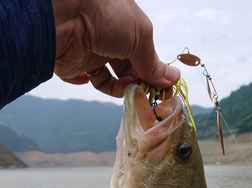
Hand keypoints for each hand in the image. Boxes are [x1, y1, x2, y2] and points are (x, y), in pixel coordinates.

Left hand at [51, 0, 179, 96]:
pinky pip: (87, 80)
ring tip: (124, 86)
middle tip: (141, 91)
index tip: (158, 87)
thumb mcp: (139, 36)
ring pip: (110, 80)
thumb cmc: (106, 16)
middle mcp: (111, 39)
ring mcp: (92, 52)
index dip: (151, 71)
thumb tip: (172, 78)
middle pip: (128, 70)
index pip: (144, 55)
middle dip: (136, 83)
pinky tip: (91, 79)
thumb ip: (153, 62)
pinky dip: (93, 84)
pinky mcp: (75, 64)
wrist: (63, 16)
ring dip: (118, 88)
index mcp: (128, 27)